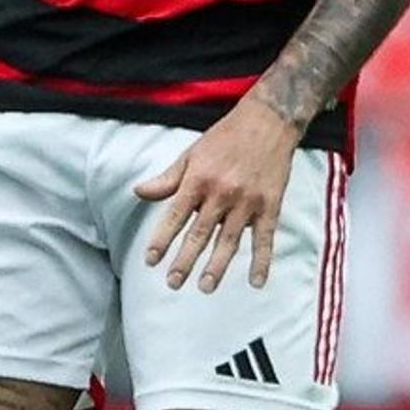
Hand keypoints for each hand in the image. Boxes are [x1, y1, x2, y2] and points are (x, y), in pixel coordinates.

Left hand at [131, 95, 301, 291]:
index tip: (150, 260)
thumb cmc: (225, 138)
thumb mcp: (191, 154)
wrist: (268, 122)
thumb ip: (167, 179)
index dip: (161, 240)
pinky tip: (256, 282)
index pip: (175, 217)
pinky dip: (262, 262)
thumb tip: (138, 192)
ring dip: (217, 267)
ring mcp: (248, 202)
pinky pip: (265, 239)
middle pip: (199, 234)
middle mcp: (221, 194)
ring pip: (229, 241)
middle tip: (173, 283)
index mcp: (198, 180)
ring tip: (205, 287)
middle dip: (185, 261)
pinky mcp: (271, 206)